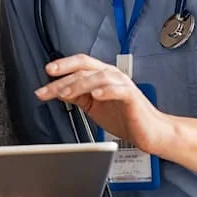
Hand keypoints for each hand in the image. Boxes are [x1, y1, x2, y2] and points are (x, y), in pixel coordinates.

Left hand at [35, 54, 172, 155]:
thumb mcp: (94, 106)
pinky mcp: (132, 97)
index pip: (80, 64)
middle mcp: (112, 76)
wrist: (149, 132)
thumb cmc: (125, 117)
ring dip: (80, 84)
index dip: (63, 65)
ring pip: (99, 76)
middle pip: (85, 69)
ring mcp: (123, 85)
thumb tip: (58, 90)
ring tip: (65, 93)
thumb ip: (78, 96)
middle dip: (63, 78)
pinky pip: (119, 90)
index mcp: (102, 76)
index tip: (47, 72)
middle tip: (47, 88)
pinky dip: (106, 91)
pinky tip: (95, 95)